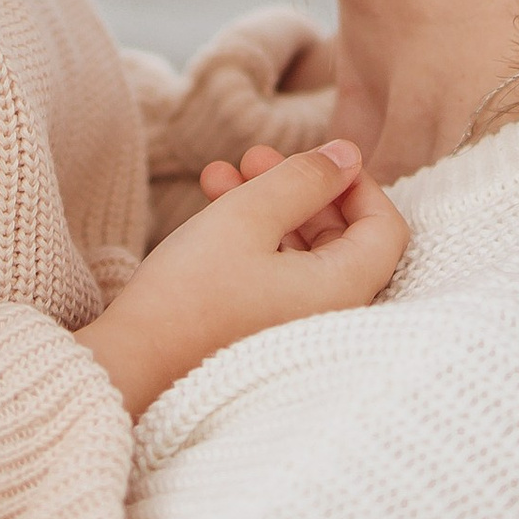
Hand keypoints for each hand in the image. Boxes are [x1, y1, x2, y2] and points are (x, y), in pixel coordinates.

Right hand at [83, 138, 405, 417]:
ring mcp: (294, 325)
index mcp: (342, 289)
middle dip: (299, 188)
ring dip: (267, 205)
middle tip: (255, 155)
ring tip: (222, 173)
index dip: (357, 183)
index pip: (385, 228)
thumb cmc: (191, 291)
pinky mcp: (261, 329)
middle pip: (340, 236)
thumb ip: (305, 178)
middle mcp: (329, 313)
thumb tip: (348, 155)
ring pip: (299, 250)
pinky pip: (273, 272)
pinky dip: (251, 236)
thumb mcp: (247, 215)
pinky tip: (213, 203)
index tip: (318, 156)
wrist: (132, 364)